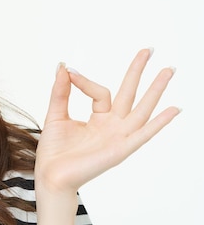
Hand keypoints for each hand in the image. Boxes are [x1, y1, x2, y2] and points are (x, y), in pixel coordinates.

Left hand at [35, 48, 179, 194]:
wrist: (50, 175)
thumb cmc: (54, 150)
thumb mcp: (56, 114)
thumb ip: (62, 92)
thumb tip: (64, 67)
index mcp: (99, 118)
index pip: (100, 92)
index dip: (85, 81)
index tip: (70, 72)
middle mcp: (112, 126)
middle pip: (130, 94)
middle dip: (138, 72)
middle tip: (149, 49)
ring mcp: (119, 137)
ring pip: (141, 109)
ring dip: (155, 90)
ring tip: (168, 70)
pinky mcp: (121, 150)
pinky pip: (143, 134)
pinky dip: (159, 123)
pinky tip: (174, 109)